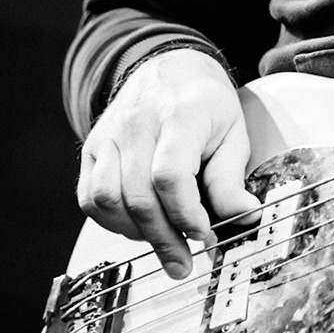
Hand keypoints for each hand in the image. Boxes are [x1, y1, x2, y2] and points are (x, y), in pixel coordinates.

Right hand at [77, 49, 257, 278]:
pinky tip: (138, 227)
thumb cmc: (205, 106)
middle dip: (163, 238)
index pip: (170, 175)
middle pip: (138, 194)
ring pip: (107, 199)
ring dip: (136, 233)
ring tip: (163, 242)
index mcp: (181, 114)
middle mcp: (137, 122)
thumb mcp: (234, 133)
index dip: (186, 214)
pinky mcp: (92, 148)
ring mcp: (109, 134)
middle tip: (184, 261)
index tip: (204, 234)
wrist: (169, 71)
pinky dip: (111, 222)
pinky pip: (90, 197)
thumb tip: (243, 216)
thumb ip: (232, 178)